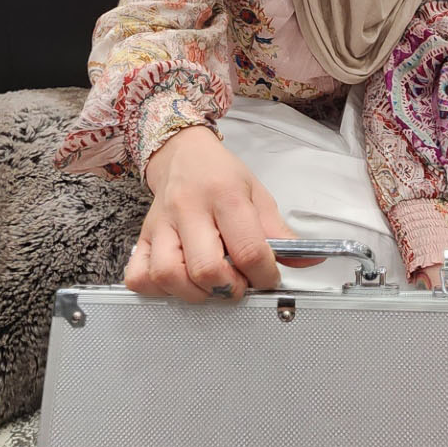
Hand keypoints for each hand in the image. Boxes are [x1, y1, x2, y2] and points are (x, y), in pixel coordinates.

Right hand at [127, 126, 320, 301]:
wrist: (182, 153)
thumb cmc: (221, 177)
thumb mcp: (257, 195)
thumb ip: (280, 232)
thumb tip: (309, 260)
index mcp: (225, 196)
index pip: (248, 249)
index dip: (264, 275)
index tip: (268, 277)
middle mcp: (189, 209)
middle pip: (206, 268)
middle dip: (228, 288)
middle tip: (238, 284)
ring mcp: (161, 224)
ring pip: (168, 275)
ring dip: (194, 293)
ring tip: (210, 285)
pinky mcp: (142, 237)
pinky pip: (139, 275)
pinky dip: (157, 289)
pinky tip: (179, 281)